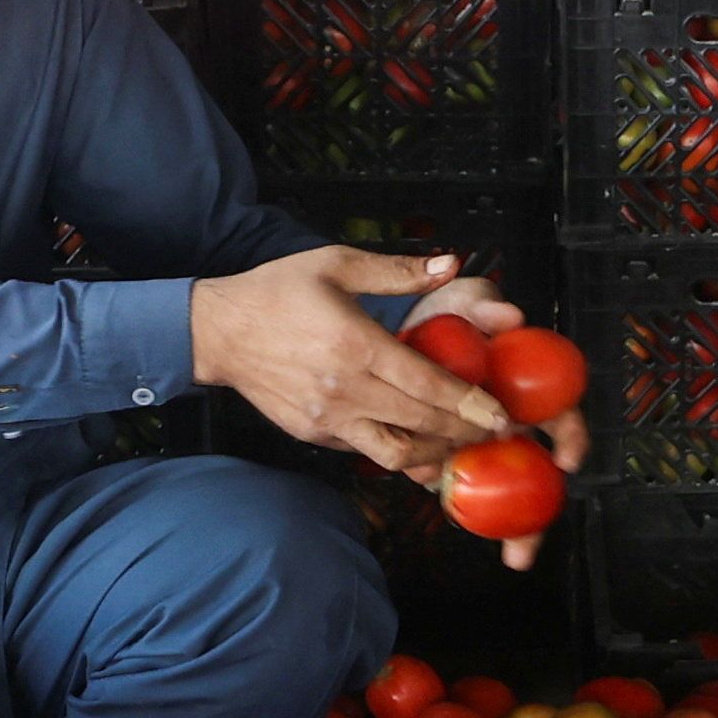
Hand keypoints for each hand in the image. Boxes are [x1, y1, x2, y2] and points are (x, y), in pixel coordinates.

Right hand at [192, 248, 509, 474]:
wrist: (218, 331)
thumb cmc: (276, 292)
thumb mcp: (335, 265)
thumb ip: (397, 270)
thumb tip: (450, 265)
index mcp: (355, 344)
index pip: (427, 384)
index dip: (469, 403)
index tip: (499, 413)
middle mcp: (344, 389)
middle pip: (421, 422)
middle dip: (465, 430)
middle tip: (494, 431)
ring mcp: (328, 418)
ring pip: (396, 452)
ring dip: (435, 452)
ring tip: (460, 442)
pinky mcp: (315, 434)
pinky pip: (366, 450)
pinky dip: (397, 449)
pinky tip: (419, 440)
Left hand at [387, 271, 591, 566]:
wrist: (402, 337)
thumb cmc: (447, 317)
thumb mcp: (465, 302)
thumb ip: (486, 307)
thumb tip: (512, 318)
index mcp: (527, 387)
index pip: (562, 414)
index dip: (572, 437)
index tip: (567, 458)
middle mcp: (510, 422)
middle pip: (536, 472)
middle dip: (538, 514)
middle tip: (531, 542)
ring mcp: (481, 444)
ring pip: (503, 492)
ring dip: (509, 525)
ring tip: (514, 555)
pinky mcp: (450, 456)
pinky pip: (462, 488)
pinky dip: (461, 507)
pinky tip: (460, 520)